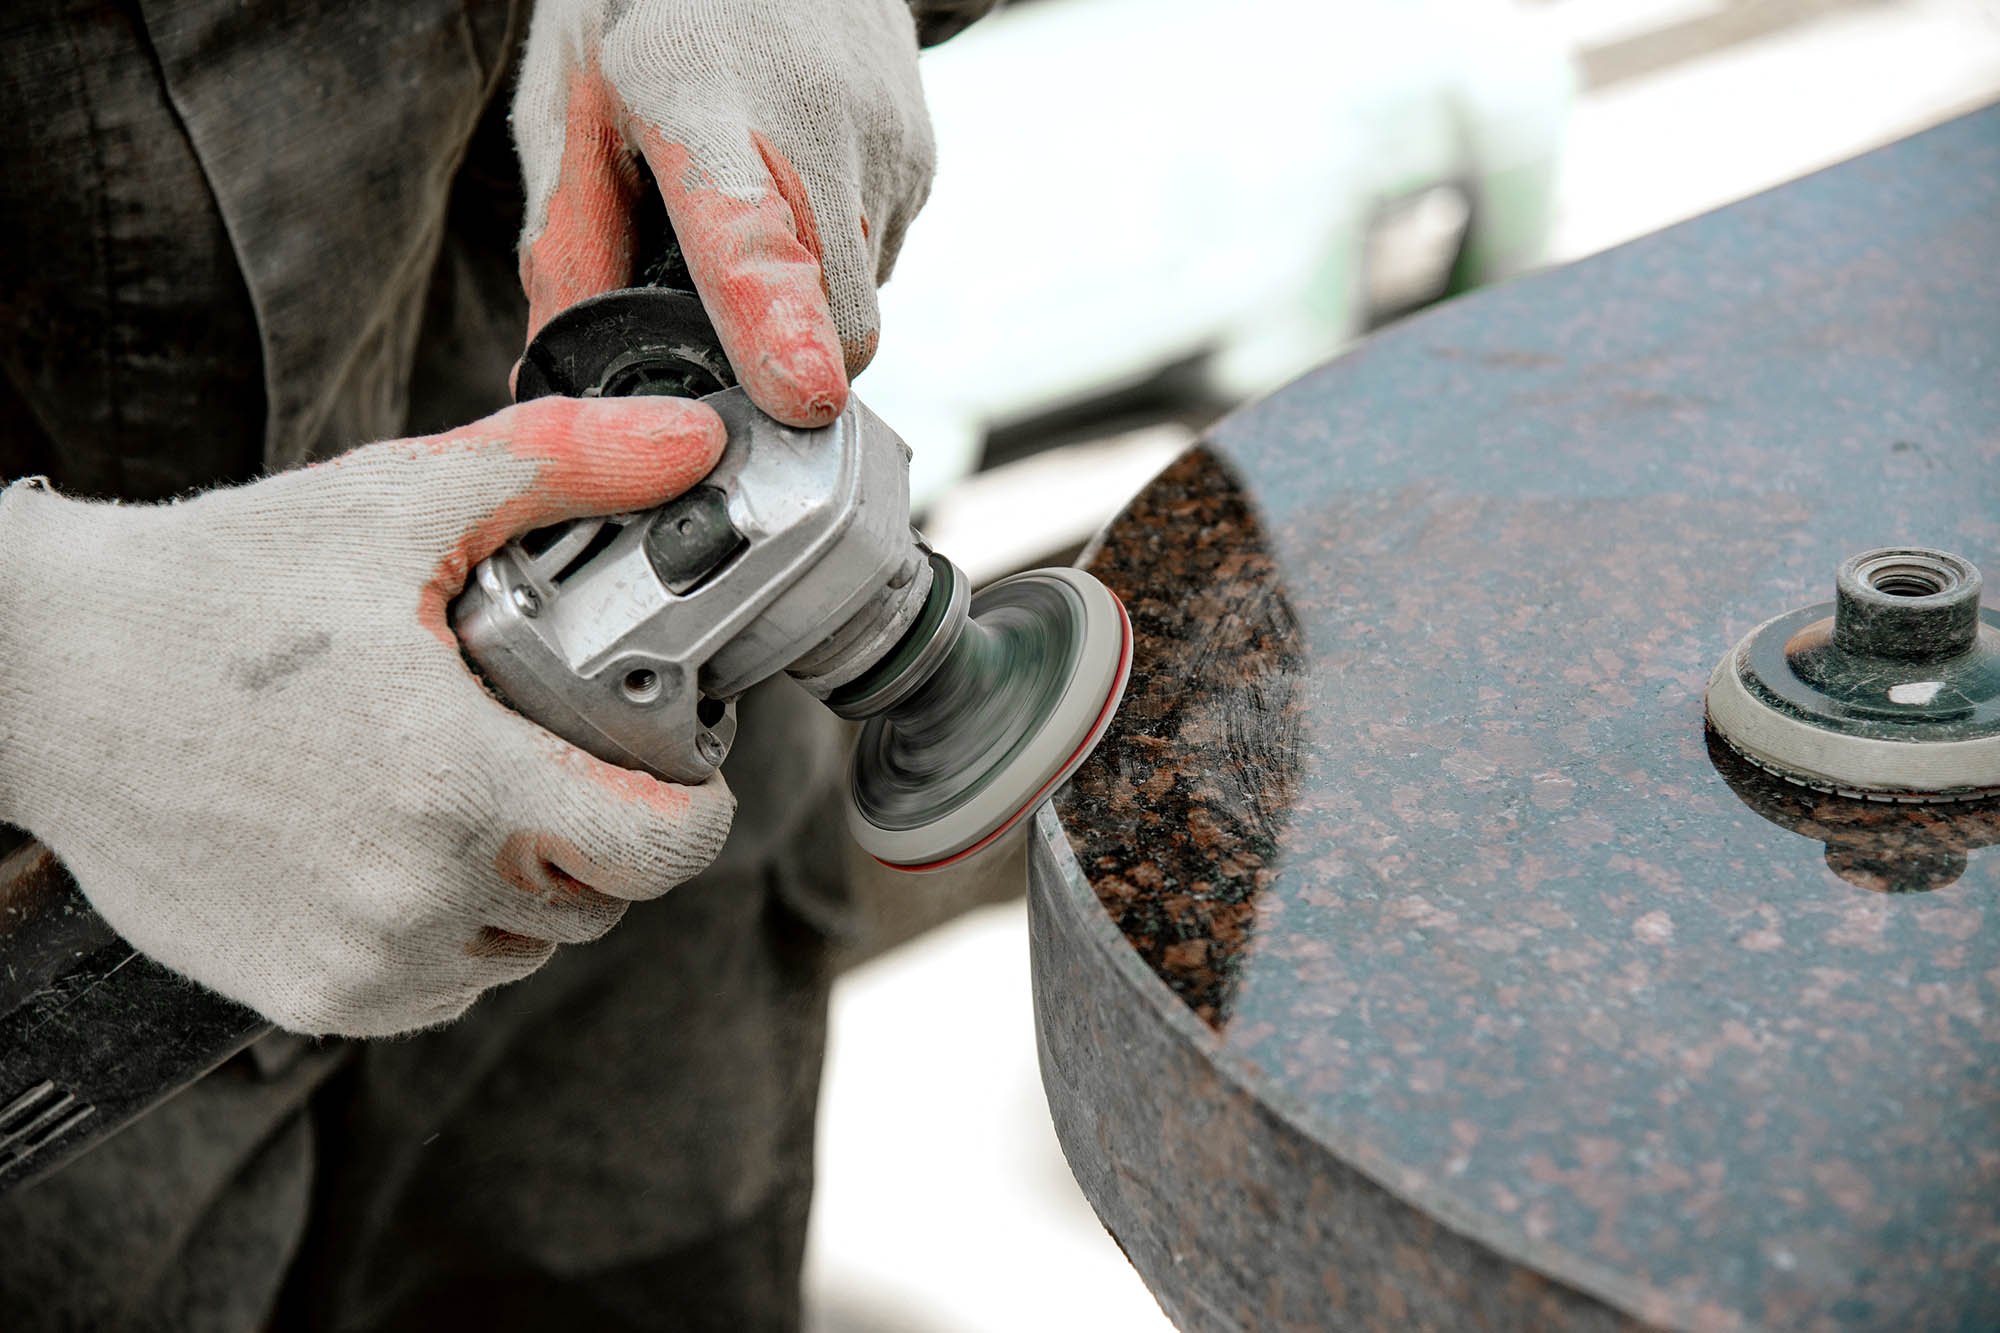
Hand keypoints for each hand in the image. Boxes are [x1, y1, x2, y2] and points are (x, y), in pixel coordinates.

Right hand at [0, 398, 733, 1036]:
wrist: (39, 679)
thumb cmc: (214, 591)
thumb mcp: (399, 501)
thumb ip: (565, 466)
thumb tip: (692, 440)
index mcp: (456, 781)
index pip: (662, 851)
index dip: (693, 809)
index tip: (680, 770)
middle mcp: (415, 892)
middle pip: (601, 899)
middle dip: (604, 829)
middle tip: (551, 750)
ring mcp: (360, 959)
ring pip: (524, 946)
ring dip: (527, 884)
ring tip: (466, 791)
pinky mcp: (307, 997)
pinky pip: (443, 985)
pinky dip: (451, 928)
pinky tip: (403, 845)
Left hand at [513, 0, 934, 426]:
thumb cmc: (642, 21)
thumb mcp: (570, 107)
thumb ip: (569, 245)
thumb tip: (553, 378)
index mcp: (694, 99)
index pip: (748, 233)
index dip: (777, 326)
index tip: (803, 394)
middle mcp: (812, 117)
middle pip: (835, 317)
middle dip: (785, 355)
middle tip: (716, 309)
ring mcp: (883, 137)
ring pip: (863, 304)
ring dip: (810, 301)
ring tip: (751, 211)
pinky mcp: (922, 153)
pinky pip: (882, 262)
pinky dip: (835, 259)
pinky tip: (793, 188)